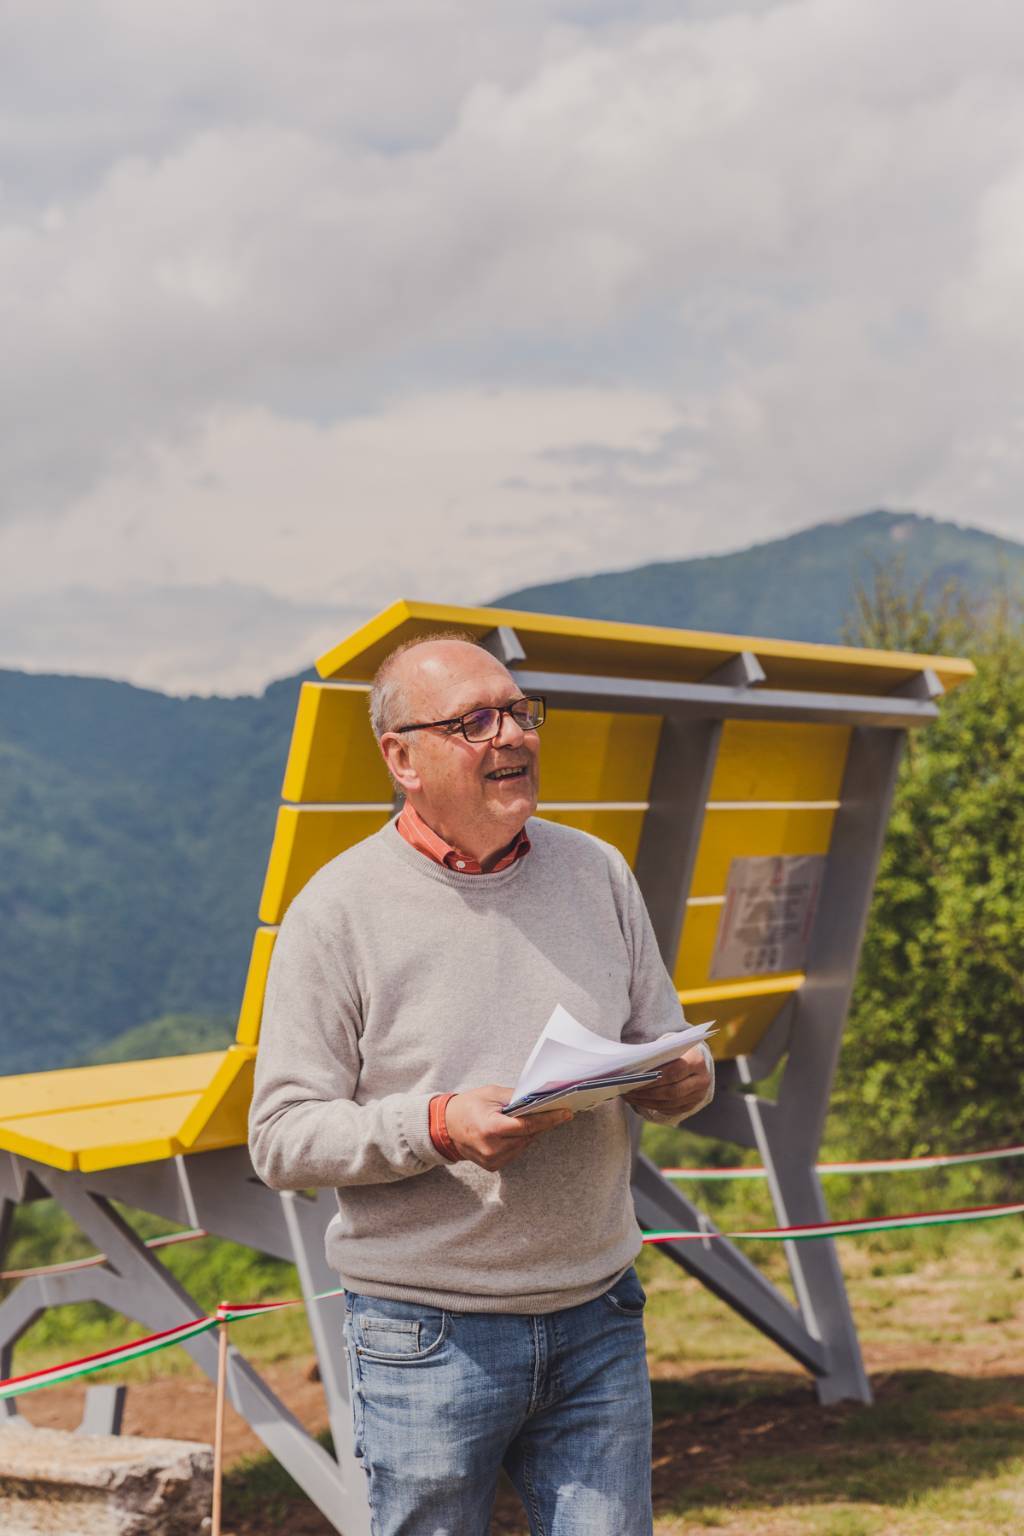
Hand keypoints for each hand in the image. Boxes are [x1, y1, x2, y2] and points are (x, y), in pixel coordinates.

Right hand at [444, 1085, 572, 1171]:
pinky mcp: (492, 1166)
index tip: (566, 1114)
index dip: (548, 1120)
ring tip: (526, 1118)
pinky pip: (515, 1152)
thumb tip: (539, 1099)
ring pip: (524, 1145)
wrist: (445, 1127)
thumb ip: (515, 1098)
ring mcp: (492, 1160)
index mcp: (490, 1128)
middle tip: (553, 1110)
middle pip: (528, 1136)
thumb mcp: (491, 1094)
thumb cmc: (467, 1106)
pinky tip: (513, 1131)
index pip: (527, 1126)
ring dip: (529, 1133)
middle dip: (541, 1123)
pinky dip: (519, 1141)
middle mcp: (492, 1148)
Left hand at [623, 1046, 710, 1116]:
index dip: (654, 1078)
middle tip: (629, 1089)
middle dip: (648, 1092)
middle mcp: (702, 1080)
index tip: (634, 1078)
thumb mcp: (670, 1048)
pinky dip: (652, 1106)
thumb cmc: (676, 1052)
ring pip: (670, 1103)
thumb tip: (633, 1068)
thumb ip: (657, 1057)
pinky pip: (670, 1109)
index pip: (675, 1071)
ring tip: (630, 1096)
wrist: (694, 1061)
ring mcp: (699, 1095)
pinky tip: (639, 1100)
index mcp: (697, 1061)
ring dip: (647, 1101)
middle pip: (673, 1091)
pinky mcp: (692, 1105)